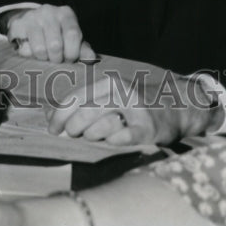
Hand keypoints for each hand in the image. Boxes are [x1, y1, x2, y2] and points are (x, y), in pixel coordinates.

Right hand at [6, 4, 95, 62]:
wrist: (31, 23)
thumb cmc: (57, 34)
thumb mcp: (71, 39)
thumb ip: (82, 49)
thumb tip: (91, 58)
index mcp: (65, 14)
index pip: (72, 35)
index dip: (72, 53)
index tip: (69, 59)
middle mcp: (48, 11)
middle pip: (55, 45)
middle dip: (57, 59)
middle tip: (56, 59)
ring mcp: (32, 17)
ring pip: (39, 49)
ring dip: (43, 59)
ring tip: (44, 56)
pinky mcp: (18, 25)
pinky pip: (24, 49)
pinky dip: (29, 55)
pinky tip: (31, 50)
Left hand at [45, 73, 218, 145]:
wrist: (176, 107)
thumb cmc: (134, 104)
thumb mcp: (109, 96)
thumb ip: (82, 103)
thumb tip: (50, 115)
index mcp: (107, 83)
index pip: (75, 98)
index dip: (59, 115)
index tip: (51, 130)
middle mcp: (120, 92)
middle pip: (85, 113)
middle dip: (72, 128)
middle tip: (72, 135)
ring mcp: (135, 110)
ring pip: (102, 125)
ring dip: (91, 135)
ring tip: (93, 138)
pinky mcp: (148, 128)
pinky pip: (124, 137)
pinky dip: (113, 141)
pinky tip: (112, 142)